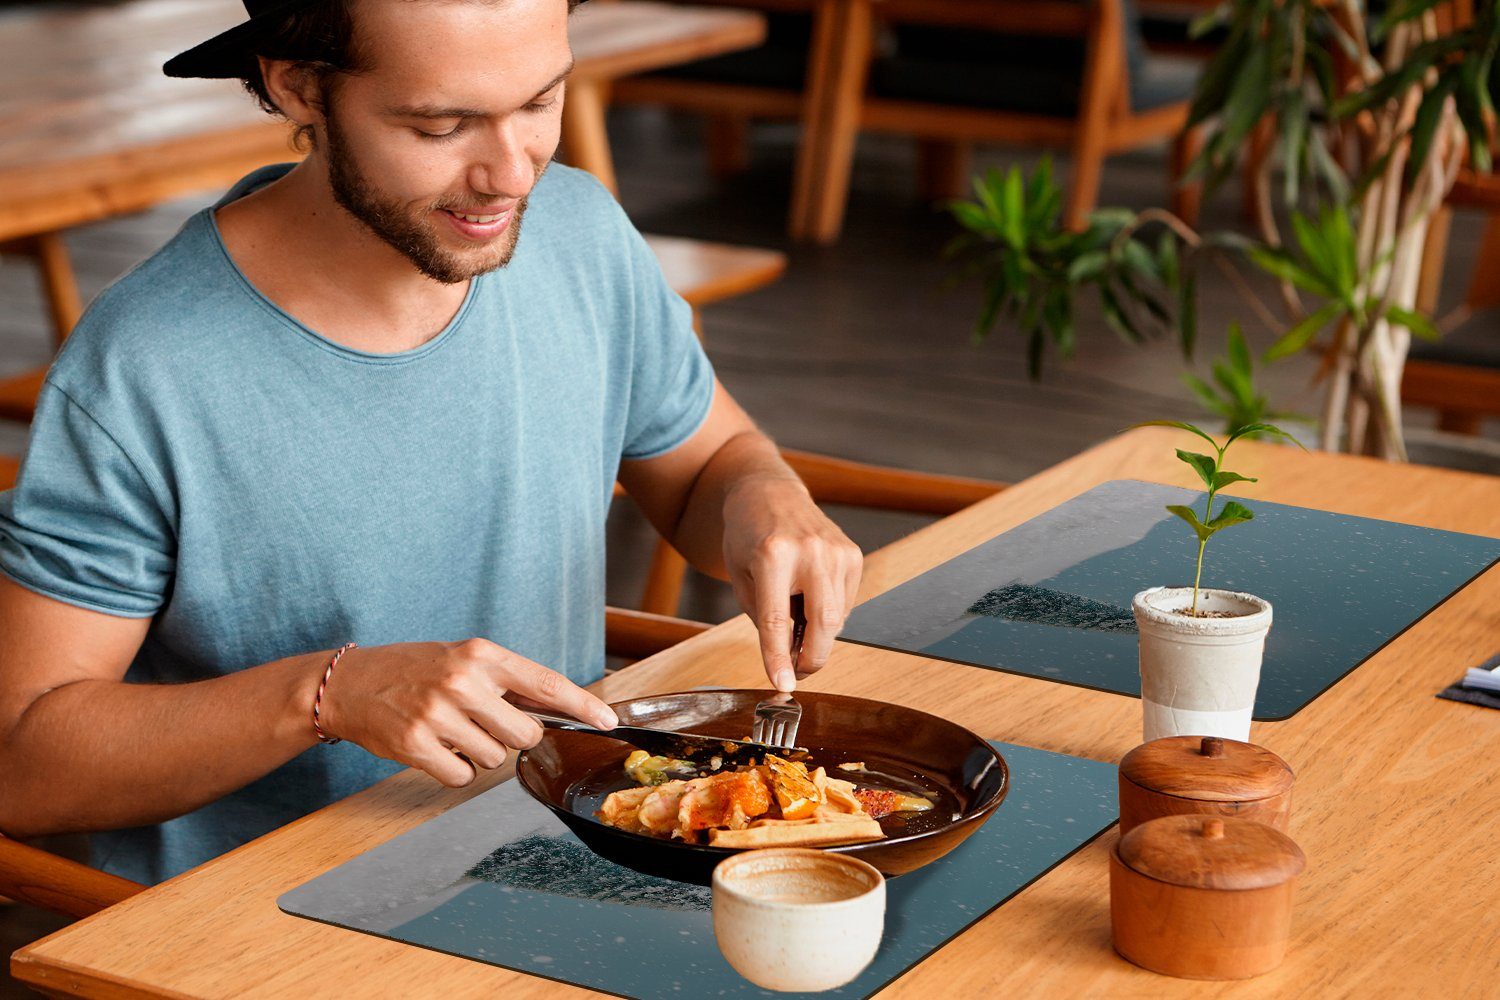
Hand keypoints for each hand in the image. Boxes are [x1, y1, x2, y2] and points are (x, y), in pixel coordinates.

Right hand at [316, 639, 617, 787]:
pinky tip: (436, 749)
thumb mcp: (463, 660)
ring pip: (494, 758)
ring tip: (451, 731)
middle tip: (485, 724)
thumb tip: (560, 705)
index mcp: (481, 655)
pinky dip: (455, 770)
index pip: (545, 682)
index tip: (607, 720)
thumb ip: (508, 682)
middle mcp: (463, 681)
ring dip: (479, 753)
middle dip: (514, 738)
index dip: (581, 705)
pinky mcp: (416, 744)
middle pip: (525, 734)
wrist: (349, 683)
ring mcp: (438, 713)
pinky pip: (462, 776)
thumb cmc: (414, 671)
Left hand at [721, 476, 863, 691]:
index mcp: (773, 555)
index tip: (784, 684)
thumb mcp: (741, 578)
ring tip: (794, 618)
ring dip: (817, 634)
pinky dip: (828, 613)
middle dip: (812, 658)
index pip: (777, 620)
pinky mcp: (853, 553)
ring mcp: (837, 550)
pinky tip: (809, 596)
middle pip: (823, 623)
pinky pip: (845, 602)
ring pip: (837, 618)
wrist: (769, 493)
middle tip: (797, 671)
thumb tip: (790, 659)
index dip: (780, 658)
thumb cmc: (748, 537)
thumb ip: (763, 619)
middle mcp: (810, 551)